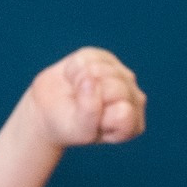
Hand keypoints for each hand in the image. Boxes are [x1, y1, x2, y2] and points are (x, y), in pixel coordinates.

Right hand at [20, 49, 144, 149]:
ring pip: (100, 70)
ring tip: (77, 92)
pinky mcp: (107, 59)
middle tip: (79, 105)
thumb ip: (89, 111)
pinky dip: (74, 69)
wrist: (51, 110)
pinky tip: (75, 79)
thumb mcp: (79, 128)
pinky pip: (88, 58)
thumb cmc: (68, 125)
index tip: (87, 121)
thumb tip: (90, 80)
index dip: (98, 114)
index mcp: (133, 125)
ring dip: (79, 82)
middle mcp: (135, 99)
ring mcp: (124, 76)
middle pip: (115, 88)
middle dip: (88, 96)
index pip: (123, 113)